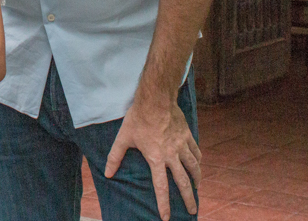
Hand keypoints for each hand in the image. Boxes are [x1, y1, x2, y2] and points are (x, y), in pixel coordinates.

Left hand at [104, 100, 199, 220]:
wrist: (156, 99)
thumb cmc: (138, 118)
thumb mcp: (123, 138)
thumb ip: (115, 157)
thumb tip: (108, 174)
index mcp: (156, 158)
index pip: (161, 187)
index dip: (164, 204)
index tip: (167, 218)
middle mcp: (172, 155)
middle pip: (183, 182)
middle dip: (188, 198)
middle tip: (193, 210)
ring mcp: (182, 145)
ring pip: (194, 167)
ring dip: (196, 180)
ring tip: (197, 189)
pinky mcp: (187, 135)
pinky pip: (196, 151)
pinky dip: (198, 160)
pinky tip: (199, 164)